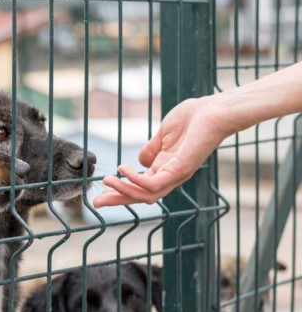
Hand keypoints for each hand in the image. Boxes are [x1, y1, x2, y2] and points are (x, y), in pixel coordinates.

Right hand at [93, 96, 230, 206]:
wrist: (214, 110)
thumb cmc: (193, 118)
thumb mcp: (163, 134)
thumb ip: (151, 148)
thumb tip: (139, 161)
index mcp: (165, 168)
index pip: (139, 186)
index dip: (120, 190)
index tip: (102, 191)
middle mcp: (170, 176)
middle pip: (140, 196)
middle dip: (117, 200)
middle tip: (96, 202)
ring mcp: (175, 175)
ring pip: (145, 195)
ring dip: (123, 191)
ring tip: (106, 181)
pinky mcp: (180, 170)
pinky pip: (153, 184)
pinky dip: (135, 180)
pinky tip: (123, 169)